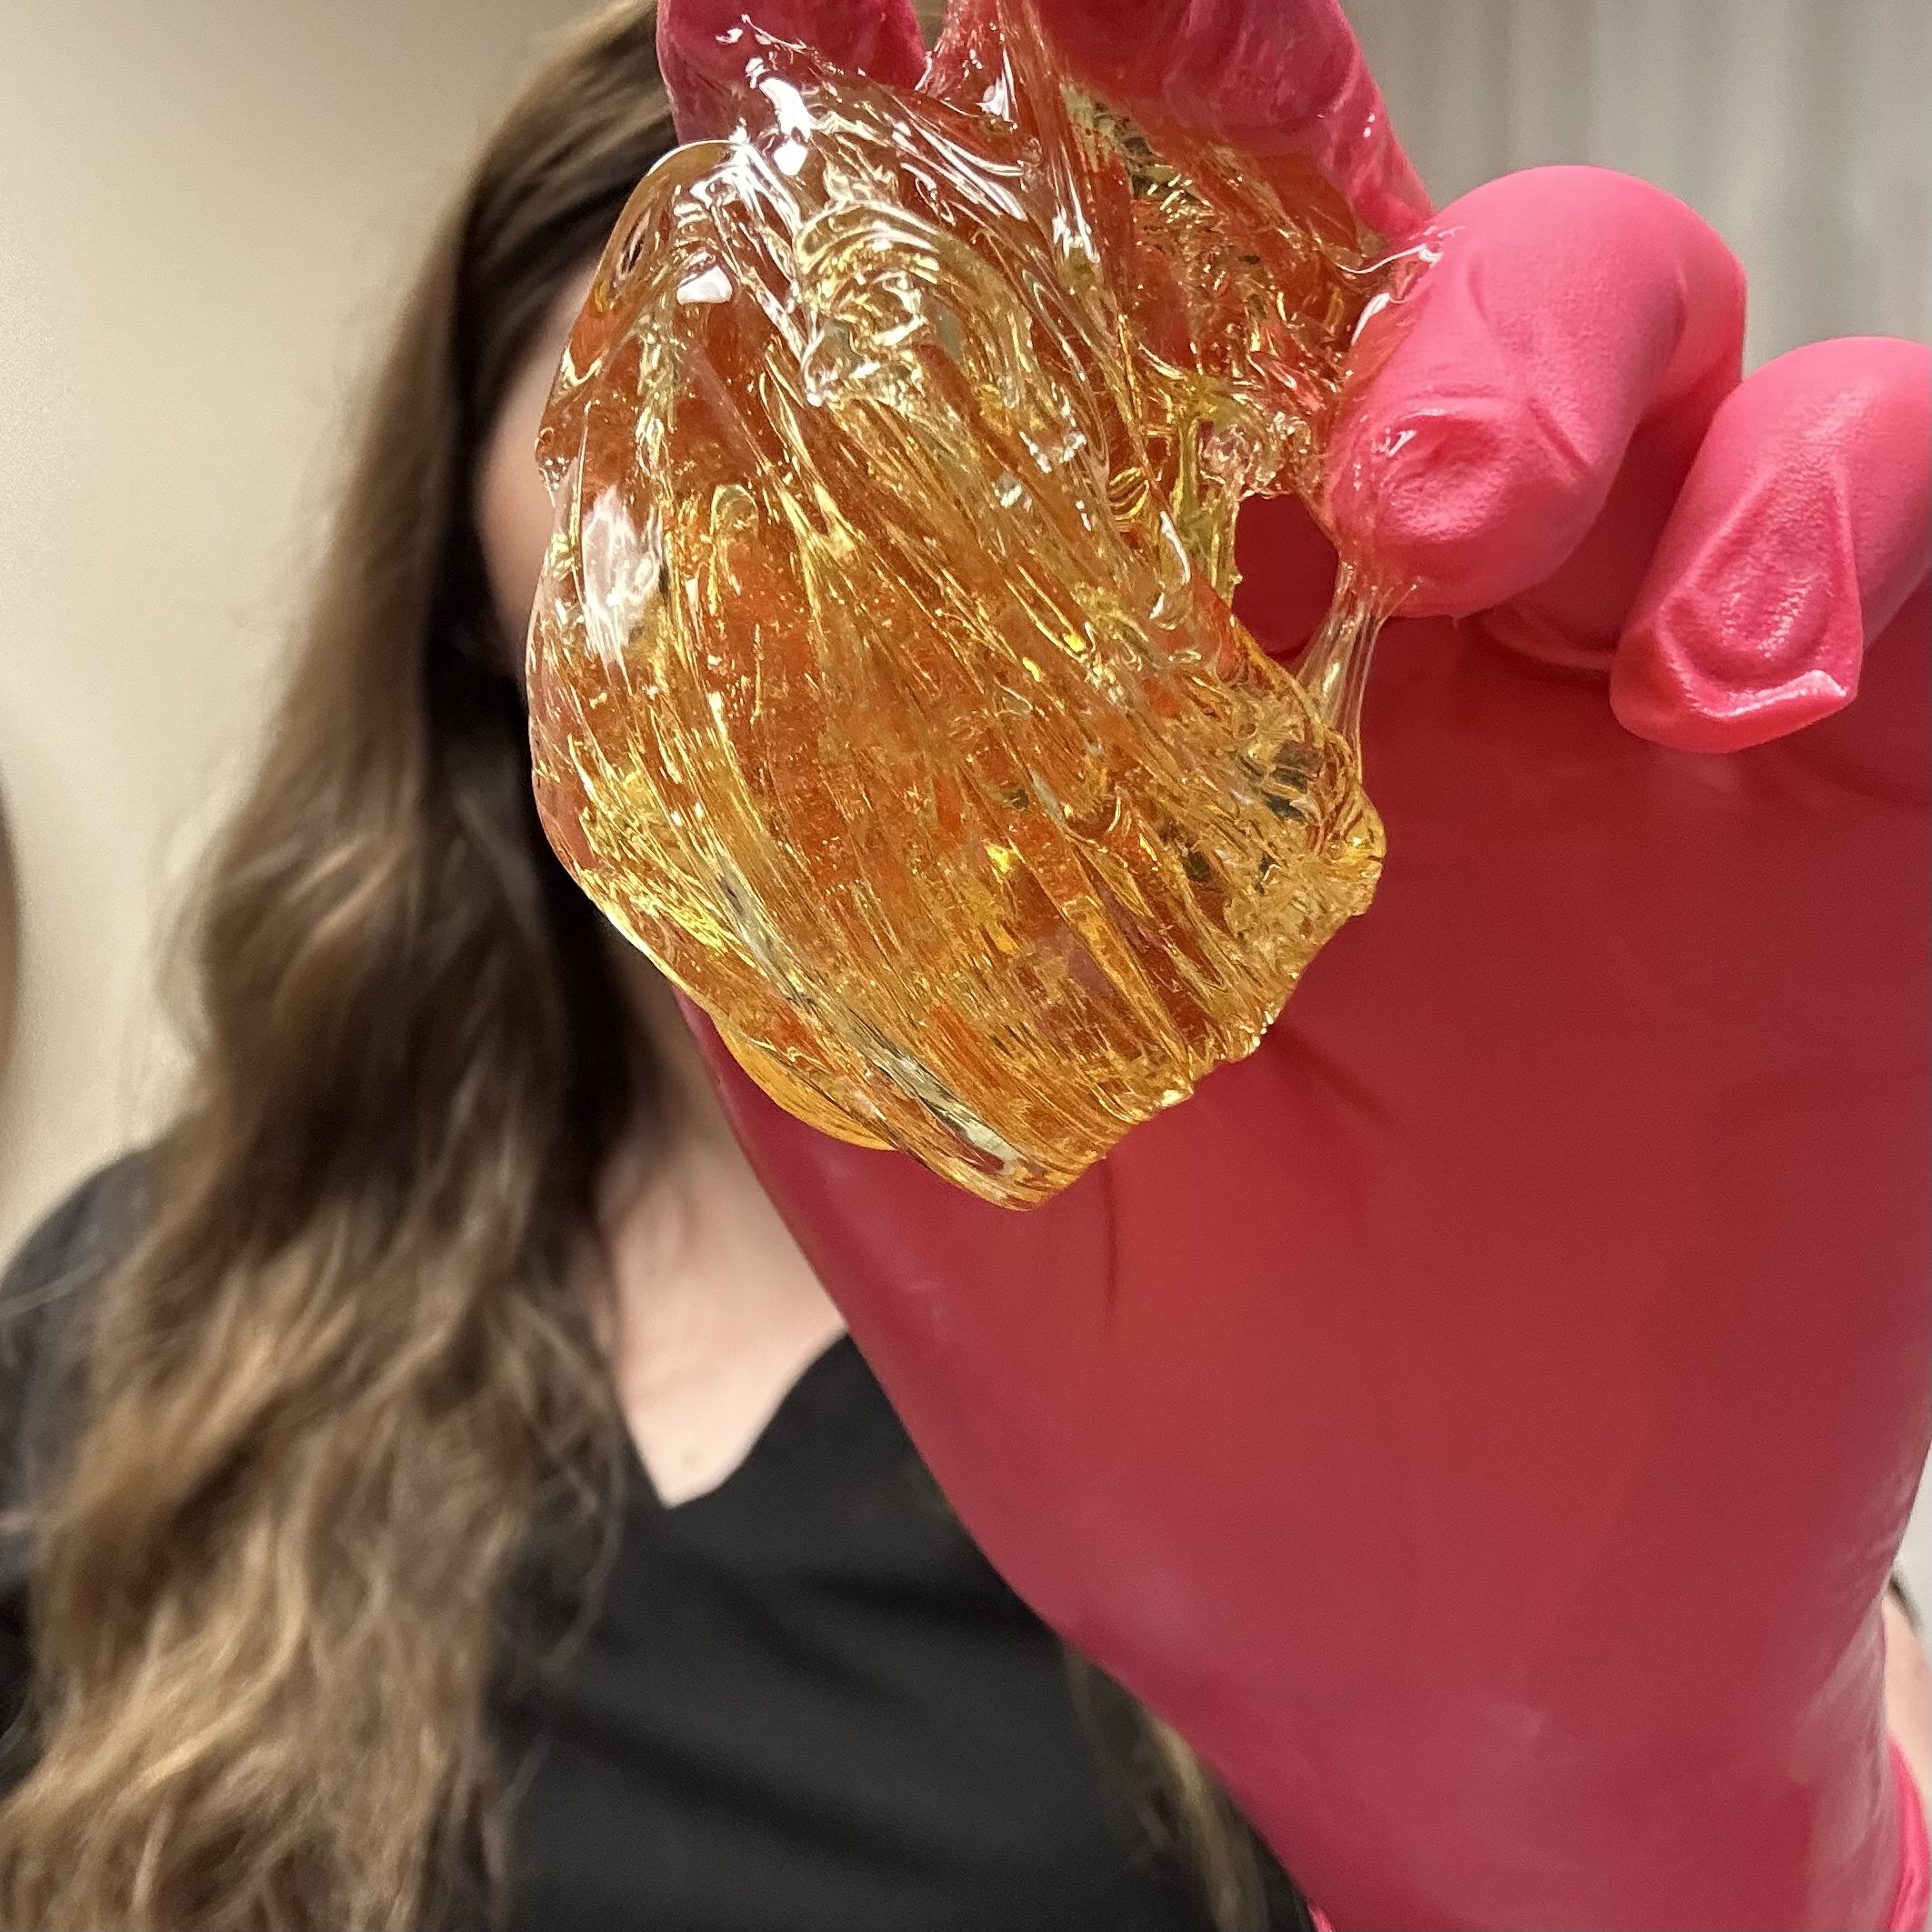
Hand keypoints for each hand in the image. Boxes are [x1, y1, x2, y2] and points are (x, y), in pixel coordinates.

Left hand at [656, 3, 1931, 1924]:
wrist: (1465, 1660)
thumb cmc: (1208, 1451)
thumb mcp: (941, 1199)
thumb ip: (788, 927)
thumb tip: (615, 647)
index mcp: (1163, 726)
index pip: (1069, 364)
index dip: (968, 156)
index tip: (822, 11)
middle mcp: (1400, 662)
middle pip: (1347, 256)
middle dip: (1239, 100)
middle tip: (1122, 41)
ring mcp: (1637, 714)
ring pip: (1644, 338)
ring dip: (1555, 347)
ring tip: (1454, 519)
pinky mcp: (1858, 806)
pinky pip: (1906, 530)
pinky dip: (1852, 522)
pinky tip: (1745, 673)